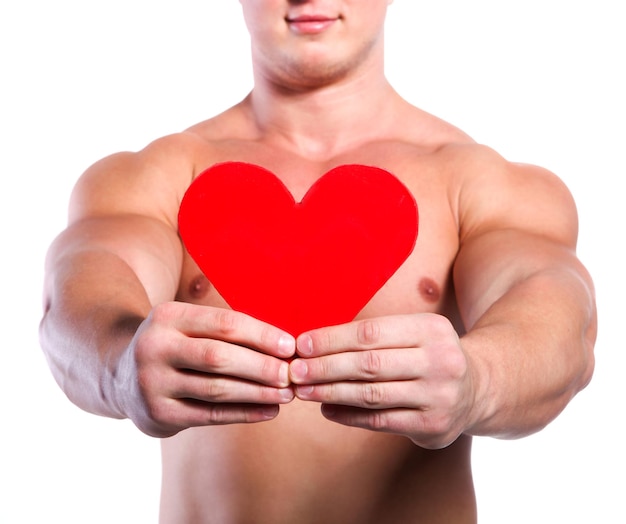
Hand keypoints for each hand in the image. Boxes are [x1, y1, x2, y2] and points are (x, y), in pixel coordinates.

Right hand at [114, 302, 295, 436]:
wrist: (121, 374)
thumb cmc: (175, 345)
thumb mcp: (188, 325)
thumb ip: (226, 332)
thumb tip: (285, 347)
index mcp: (168, 316)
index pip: (224, 323)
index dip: (261, 335)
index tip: (290, 346)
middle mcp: (155, 347)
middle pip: (219, 357)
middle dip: (262, 367)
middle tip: (292, 375)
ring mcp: (152, 382)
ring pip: (216, 389)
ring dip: (257, 393)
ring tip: (287, 395)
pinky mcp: (157, 414)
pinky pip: (209, 415)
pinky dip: (243, 413)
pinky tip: (268, 411)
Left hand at [289, 314, 474, 448]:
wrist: (478, 388)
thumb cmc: (428, 355)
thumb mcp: (413, 333)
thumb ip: (375, 337)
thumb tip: (315, 344)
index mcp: (430, 329)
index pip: (370, 333)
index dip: (332, 340)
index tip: (301, 345)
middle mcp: (439, 360)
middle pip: (369, 364)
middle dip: (325, 367)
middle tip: (295, 371)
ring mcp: (439, 396)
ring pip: (372, 394)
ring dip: (331, 392)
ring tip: (304, 391)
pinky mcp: (433, 426)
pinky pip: (381, 421)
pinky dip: (349, 416)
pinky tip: (327, 410)